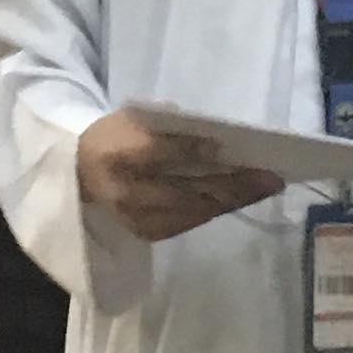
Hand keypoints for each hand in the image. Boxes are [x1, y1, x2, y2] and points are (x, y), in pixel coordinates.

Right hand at [77, 111, 283, 247]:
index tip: (225, 145)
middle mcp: (126, 191)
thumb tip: (217, 137)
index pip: (158, 153)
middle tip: (272, 176)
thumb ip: (169, 127)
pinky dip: (217, 208)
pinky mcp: (145, 232)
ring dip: (234, 200)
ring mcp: (136, 217)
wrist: (80, 172)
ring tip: (266, 186)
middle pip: (187, 190)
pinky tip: (241, 198)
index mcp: (117, 153)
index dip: (191, 151)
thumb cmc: (117, 137)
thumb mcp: (134, 119)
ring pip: (194, 210)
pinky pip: (189, 222)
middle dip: (234, 184)